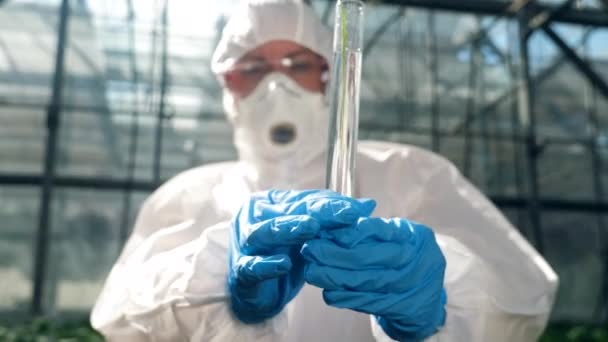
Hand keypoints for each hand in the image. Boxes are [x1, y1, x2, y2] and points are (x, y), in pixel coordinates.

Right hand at [228, 189, 375, 322]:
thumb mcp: (311, 237)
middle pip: (288, 212)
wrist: (256, 291)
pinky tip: (285, 264)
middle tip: (343, 214)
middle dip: (318, 212)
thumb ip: (334, 220)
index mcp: (273, 203)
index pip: (305, 200)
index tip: (357, 210)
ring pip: (265, 232)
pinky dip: (267, 265)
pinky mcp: (240, 270)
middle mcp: (255, 218)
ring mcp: (245, 243)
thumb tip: (368, 204)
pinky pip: (252, 266)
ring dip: (289, 229)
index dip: (332, 205)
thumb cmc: (283, 255)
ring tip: (312, 228)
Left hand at [302, 217, 446, 340]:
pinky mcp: (401, 307)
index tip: (332, 232)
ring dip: (336, 277)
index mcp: (414, 236)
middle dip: (336, 254)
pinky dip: (348, 298)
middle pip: (371, 258)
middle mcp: (414, 260)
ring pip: (367, 281)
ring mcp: (409, 285)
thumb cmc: (407, 254)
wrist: (429, 295)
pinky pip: (370, 302)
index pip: (383, 231)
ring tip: (312, 272)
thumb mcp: (399, 235)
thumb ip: (373, 229)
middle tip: (310, 250)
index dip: (356, 232)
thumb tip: (336, 223)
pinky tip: (328, 294)